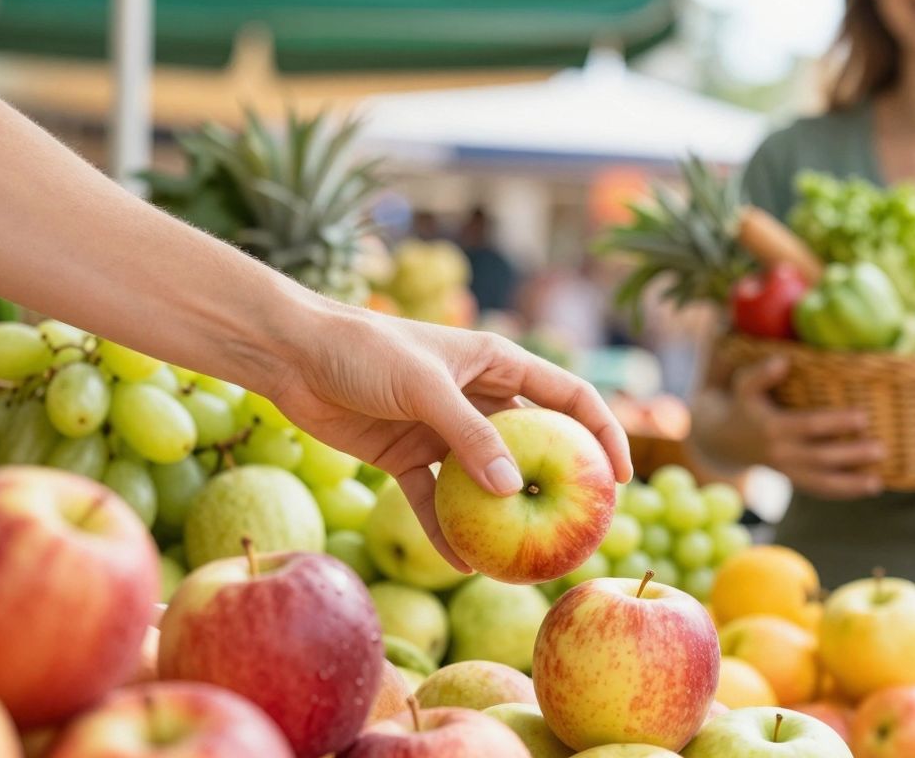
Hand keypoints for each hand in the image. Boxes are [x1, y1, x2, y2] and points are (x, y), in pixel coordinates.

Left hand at [267, 309, 632, 568]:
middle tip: (580, 529)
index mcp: (497, 363)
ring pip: (485, 479)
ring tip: (525, 557)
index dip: (603, 435)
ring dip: (501, 515)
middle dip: (558, 486)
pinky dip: (444, 528)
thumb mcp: (423, 388)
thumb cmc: (363, 350)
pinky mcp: (406, 452)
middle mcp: (477, 396)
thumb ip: (469, 436)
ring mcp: (443, 428)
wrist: (292, 353)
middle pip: (534, 444)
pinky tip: (459, 563)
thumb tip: (512, 491)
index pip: (569, 399)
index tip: (622, 479)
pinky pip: (434, 498)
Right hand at [719, 356, 883, 498]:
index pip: (808, 426)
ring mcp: (787, 471)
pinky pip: (819, 490)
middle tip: (881, 449)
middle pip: (820, 457)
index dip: (836, 423)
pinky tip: (869, 488)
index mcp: (773, 427)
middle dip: (851, 455)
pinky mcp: (793, 480)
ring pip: (820, 482)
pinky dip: (843, 492)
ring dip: (850, 484)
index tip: (864, 417)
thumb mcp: (744, 386)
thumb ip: (761, 374)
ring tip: (877, 483)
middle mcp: (780, 453)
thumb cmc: (742, 405)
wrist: (723, 440)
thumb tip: (782, 361)